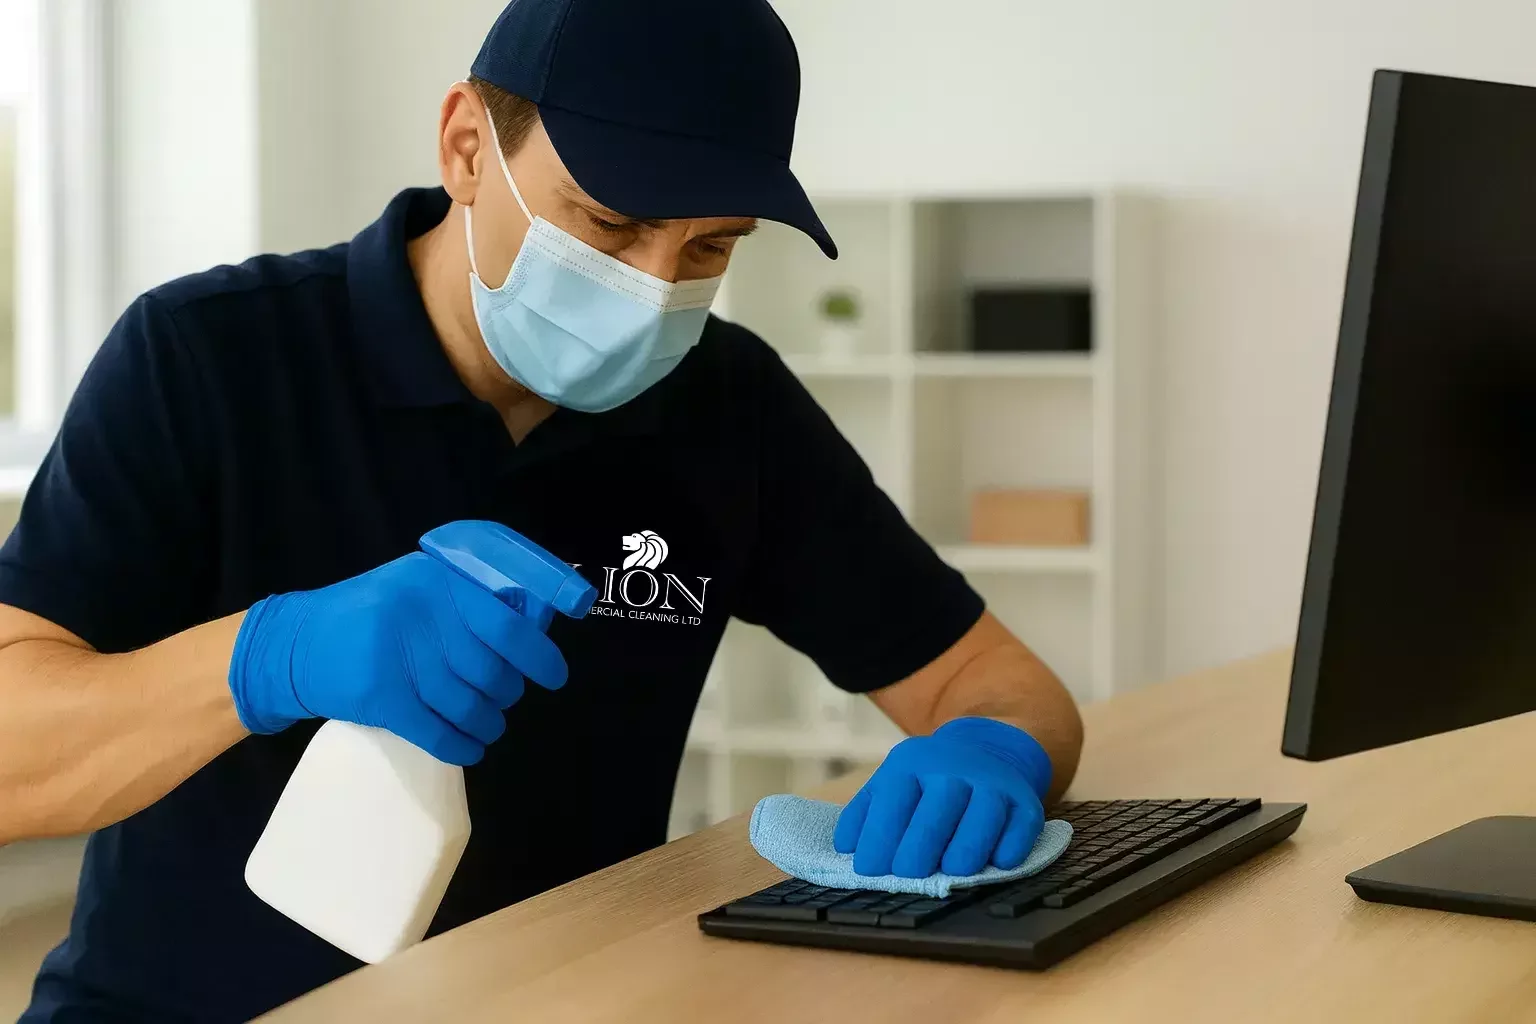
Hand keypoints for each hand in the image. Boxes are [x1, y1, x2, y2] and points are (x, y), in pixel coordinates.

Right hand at [227, 550, 566, 764]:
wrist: (293, 642)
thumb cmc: (369, 615)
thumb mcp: (417, 587)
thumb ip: (466, 601)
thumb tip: (532, 632)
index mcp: (437, 579)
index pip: (506, 623)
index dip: (538, 655)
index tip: (554, 676)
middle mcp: (420, 611)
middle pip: (489, 670)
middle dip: (507, 693)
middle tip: (505, 700)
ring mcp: (397, 653)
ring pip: (466, 705)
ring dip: (487, 724)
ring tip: (489, 726)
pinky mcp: (378, 695)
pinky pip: (435, 731)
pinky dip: (460, 745)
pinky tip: (470, 748)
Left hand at [833, 717, 1051, 877]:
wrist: (985, 751)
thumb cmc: (927, 784)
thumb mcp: (889, 784)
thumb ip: (864, 814)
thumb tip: (846, 848)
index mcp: (912, 764)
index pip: (894, 801)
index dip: (879, 837)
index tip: (869, 870)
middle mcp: (954, 768)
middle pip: (938, 809)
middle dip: (920, 846)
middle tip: (907, 876)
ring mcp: (992, 782)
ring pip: (984, 814)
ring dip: (968, 846)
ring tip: (952, 872)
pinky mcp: (1024, 800)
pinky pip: (1022, 823)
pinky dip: (1012, 844)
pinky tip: (999, 863)